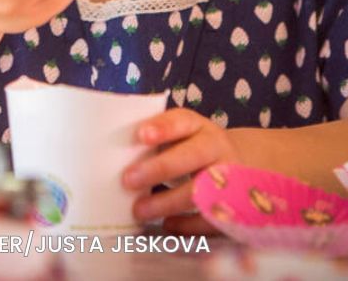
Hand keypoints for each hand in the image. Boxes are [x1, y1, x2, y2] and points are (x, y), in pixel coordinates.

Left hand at [122, 108, 241, 234]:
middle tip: (128, 180)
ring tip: (139, 210)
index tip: (141, 135)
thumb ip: (155, 141)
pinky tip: (167, 225)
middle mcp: (217, 148)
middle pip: (192, 156)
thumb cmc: (191, 149)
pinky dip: (188, 225)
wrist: (236, 165)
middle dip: (160, 169)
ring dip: (168, 202)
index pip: (182, 121)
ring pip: (201, 190)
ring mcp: (230, 177)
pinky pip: (211, 218)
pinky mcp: (235, 206)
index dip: (163, 128)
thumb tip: (111, 155)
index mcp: (199, 127)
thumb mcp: (180, 136)